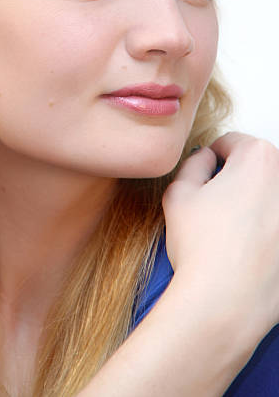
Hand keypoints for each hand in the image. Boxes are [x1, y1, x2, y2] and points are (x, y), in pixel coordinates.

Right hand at [162, 132, 278, 343]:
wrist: (224, 303)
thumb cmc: (203, 248)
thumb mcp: (178, 192)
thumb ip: (193, 164)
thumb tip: (205, 160)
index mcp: (259, 158)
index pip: (231, 143)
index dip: (210, 160)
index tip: (204, 178)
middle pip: (254, 169)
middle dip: (234, 182)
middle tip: (213, 209)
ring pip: (266, 199)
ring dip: (250, 206)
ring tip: (228, 234)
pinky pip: (274, 228)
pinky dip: (263, 233)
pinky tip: (244, 251)